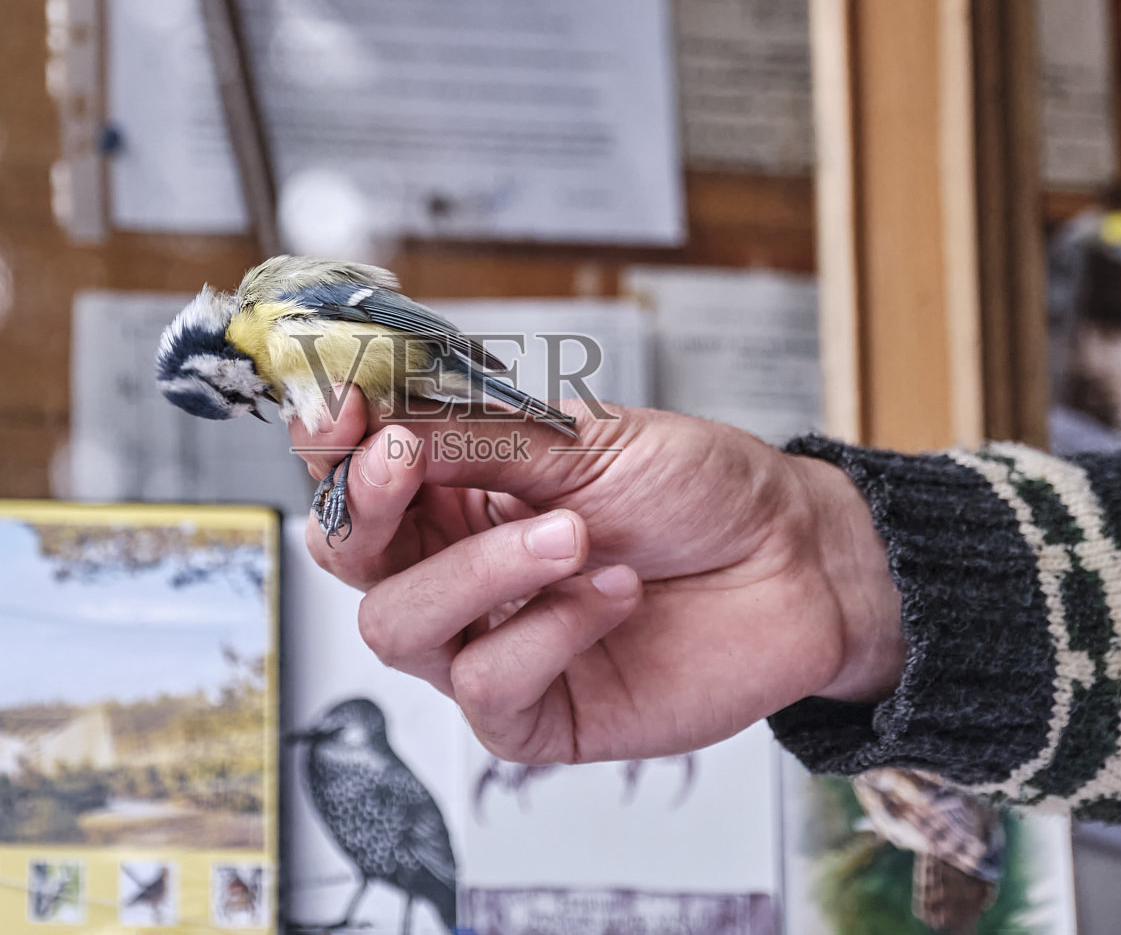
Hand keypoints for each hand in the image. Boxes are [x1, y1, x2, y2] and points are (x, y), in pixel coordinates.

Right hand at [290, 391, 902, 764]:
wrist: (793, 559)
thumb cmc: (696, 489)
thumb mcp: (583, 439)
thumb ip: (475, 439)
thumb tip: (381, 422)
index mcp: (454, 491)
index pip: (349, 477)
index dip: (328, 445)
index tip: (343, 407)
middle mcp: (456, 571)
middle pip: (347, 558)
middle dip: (368, 508)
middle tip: (409, 458)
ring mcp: (489, 645)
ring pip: (399, 627)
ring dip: (479, 571)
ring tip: (573, 534)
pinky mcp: (536, 713)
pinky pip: (488, 685)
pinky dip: (549, 629)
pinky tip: (614, 591)